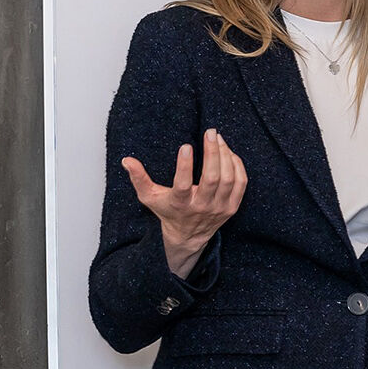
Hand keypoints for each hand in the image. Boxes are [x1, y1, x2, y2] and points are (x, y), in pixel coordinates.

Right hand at [121, 129, 246, 278]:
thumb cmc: (168, 211)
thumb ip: (139, 178)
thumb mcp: (149, 197)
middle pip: (212, 178)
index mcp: (181, 204)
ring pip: (229, 178)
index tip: (186, 146)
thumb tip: (126, 160)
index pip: (183, 185)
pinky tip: (229, 152)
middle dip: (213, 153)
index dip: (185, 166)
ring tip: (218, 139)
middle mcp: (202, 207)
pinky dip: (237, 165)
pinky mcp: (232, 207)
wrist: (188, 236)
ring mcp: (219, 208)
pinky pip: (241, 183)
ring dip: (225, 155)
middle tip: (210, 132)